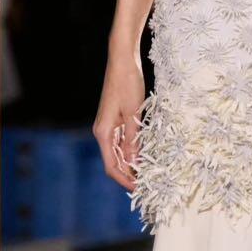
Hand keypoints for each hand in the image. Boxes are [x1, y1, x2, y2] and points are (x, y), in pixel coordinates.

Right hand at [92, 51, 145, 189]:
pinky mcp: (116, 119)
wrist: (122, 61)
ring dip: (131, 164)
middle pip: (114, 162)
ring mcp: (109, 125)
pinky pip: (123, 141)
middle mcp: (103, 131)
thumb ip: (132, 140)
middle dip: (128, 175)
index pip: (111, 165)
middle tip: (147, 185)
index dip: (124, 180)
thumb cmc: (127, 84)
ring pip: (119, 152)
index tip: (139, 189)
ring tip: (148, 174)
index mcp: (103, 132)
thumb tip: (133, 164)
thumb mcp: (133, 114)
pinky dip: (133, 151)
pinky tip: (145, 155)